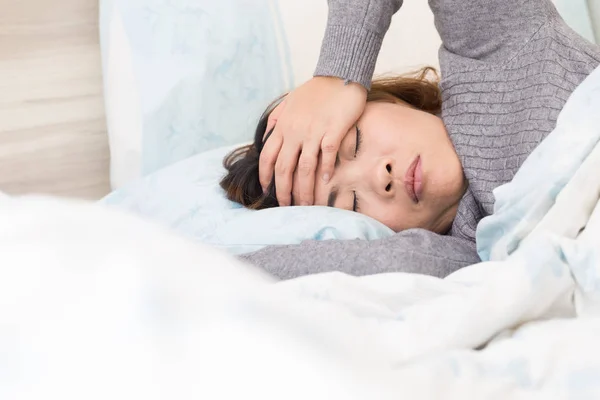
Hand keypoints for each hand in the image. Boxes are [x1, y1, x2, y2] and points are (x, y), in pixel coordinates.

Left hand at [259, 77, 366, 205]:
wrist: (340, 73)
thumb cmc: (316, 90)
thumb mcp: (289, 101)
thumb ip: (276, 119)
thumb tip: (266, 136)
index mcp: (283, 126)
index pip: (267, 156)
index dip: (265, 176)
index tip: (267, 190)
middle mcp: (295, 131)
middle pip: (284, 168)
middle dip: (283, 191)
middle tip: (286, 206)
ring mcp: (314, 131)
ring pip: (305, 167)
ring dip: (304, 189)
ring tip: (307, 204)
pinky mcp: (333, 129)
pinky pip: (327, 154)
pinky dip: (325, 170)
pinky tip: (326, 182)